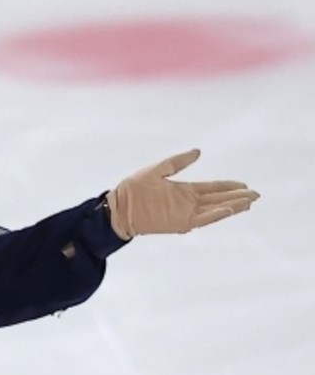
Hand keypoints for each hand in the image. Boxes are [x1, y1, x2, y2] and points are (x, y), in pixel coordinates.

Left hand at [107, 149, 259, 239]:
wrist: (118, 206)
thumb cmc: (133, 189)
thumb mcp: (158, 169)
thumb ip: (178, 162)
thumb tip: (198, 151)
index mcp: (183, 190)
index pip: (212, 188)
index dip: (228, 186)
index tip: (244, 185)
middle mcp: (187, 203)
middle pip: (218, 199)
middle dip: (236, 197)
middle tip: (256, 195)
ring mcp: (184, 213)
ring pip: (214, 210)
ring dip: (231, 206)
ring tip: (249, 203)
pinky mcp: (179, 223)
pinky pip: (202, 219)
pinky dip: (215, 215)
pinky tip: (229, 210)